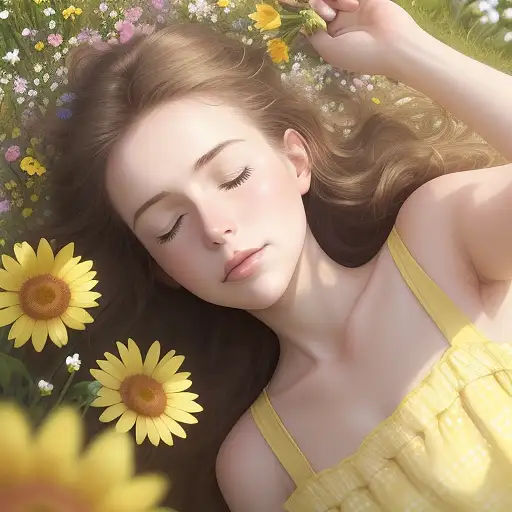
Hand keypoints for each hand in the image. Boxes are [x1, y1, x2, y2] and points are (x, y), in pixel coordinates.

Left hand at [307, 0, 422, 75]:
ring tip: (351, 6)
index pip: (312, 20)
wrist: (394, 45)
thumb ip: (313, 34)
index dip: (306, 14)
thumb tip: (301, 22)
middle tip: (330, 14)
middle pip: (319, 4)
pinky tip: (355, 3)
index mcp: (331, 37)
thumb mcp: (329, 50)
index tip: (301, 11)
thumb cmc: (360, 54)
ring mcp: (352, 8)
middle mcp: (340, 21)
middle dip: (319, 4)